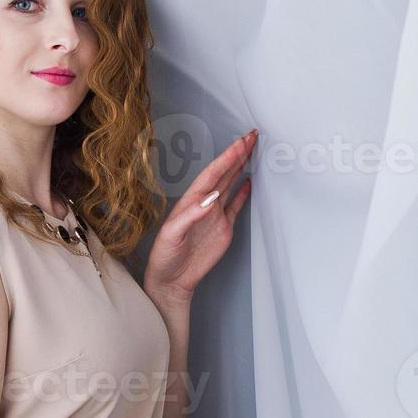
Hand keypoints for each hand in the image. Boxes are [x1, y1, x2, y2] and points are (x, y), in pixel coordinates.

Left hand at [143, 128, 256, 303]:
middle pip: (223, 173)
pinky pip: (235, 205)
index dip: (227, 157)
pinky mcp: (222, 228)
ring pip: (230, 184)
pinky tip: (250, 180)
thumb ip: (190, 216)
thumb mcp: (172, 236)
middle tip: (252, 136)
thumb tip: (211, 198)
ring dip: (240, 167)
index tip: (241, 143)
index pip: (212, 174)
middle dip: (237, 154)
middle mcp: (203, 204)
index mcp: (190, 202)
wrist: (172, 280)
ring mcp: (214, 215)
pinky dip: (243, 192)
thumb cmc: (164, 258)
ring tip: (252, 150)